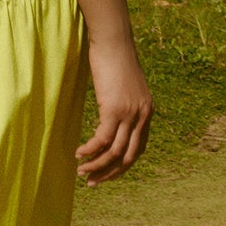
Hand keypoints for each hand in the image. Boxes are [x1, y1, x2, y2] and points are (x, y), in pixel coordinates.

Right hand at [76, 35, 152, 185]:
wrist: (114, 42)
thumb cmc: (116, 59)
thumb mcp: (125, 84)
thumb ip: (124, 102)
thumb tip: (112, 113)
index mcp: (147, 112)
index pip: (139, 149)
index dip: (123, 165)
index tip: (107, 173)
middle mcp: (142, 116)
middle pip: (129, 156)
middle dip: (110, 173)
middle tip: (93, 183)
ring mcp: (130, 114)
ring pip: (115, 152)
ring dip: (97, 166)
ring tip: (82, 173)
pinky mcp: (114, 110)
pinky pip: (102, 139)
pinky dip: (90, 151)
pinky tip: (79, 154)